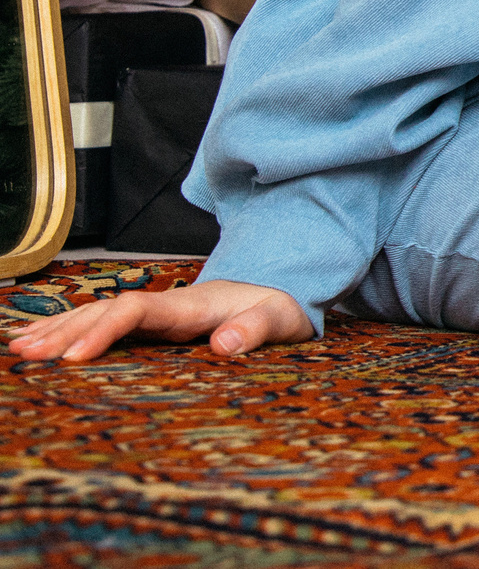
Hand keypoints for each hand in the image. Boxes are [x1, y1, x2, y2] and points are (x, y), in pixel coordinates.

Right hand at [6, 277, 312, 363]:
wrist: (281, 291)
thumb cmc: (279, 309)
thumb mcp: (280, 318)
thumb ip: (256, 328)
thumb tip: (225, 343)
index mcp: (190, 305)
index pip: (137, 310)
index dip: (104, 330)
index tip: (75, 358)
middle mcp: (166, 305)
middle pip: (106, 312)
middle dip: (65, 332)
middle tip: (27, 355)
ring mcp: (156, 313)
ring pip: (98, 316)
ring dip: (59, 329)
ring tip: (18, 348)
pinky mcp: (152, 324)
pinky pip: (104, 324)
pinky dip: (70, 330)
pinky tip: (40, 340)